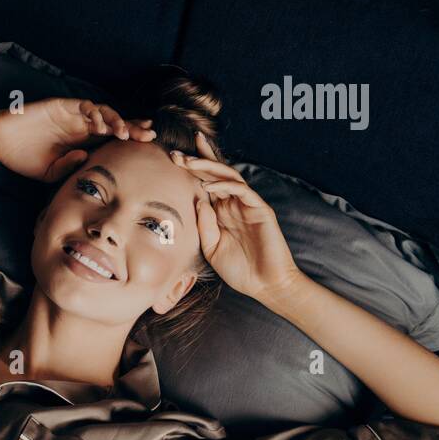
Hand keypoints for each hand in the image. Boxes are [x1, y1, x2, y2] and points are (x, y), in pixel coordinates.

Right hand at [0, 98, 155, 181]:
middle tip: (149, 135)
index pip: (112, 140)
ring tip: (125, 134)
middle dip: (134, 128)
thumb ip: (70, 167)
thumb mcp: (51, 173)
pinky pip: (85, 106)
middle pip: (114, 124)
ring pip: (104, 112)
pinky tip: (100, 126)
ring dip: (117, 121)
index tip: (147, 147)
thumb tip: (86, 158)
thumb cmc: (24, 158)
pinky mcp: (62, 106)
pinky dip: (95, 113)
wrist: (1, 141)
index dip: (130, 140)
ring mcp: (73, 116)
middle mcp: (81, 127)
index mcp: (82, 143)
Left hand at [172, 131, 304, 303]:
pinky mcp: (260, 209)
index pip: (206, 183)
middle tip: (175, 154)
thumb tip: (197, 200)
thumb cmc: (239, 269)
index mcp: (220, 212)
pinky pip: (242, 190)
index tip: (173, 157)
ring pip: (228, 176)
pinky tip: (208, 187)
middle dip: (196, 161)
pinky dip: (225, 186)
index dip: (193, 168)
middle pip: (215, 174)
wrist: (266, 285)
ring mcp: (247, 205)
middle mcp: (233, 204)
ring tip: (189, 162)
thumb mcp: (211, 248)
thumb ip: (203, 225)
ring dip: (208, 167)